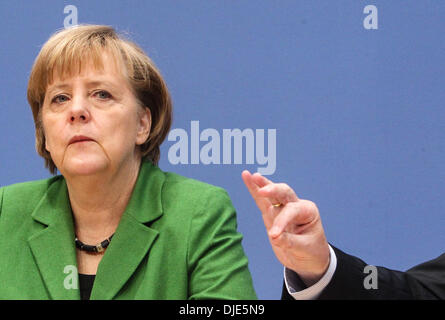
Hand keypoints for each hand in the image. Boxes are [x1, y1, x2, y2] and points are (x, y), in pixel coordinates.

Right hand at [242, 170, 329, 285]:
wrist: (309, 257)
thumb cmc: (310, 252)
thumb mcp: (304, 249)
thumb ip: (289, 241)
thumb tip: (273, 236)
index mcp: (308, 211)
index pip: (292, 211)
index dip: (281, 222)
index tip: (273, 236)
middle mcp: (296, 205)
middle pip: (284, 193)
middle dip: (273, 190)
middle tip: (263, 191)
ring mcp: (282, 207)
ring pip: (272, 193)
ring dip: (261, 184)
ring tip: (250, 175)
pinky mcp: (271, 213)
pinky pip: (261, 201)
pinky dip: (253, 189)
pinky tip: (246, 177)